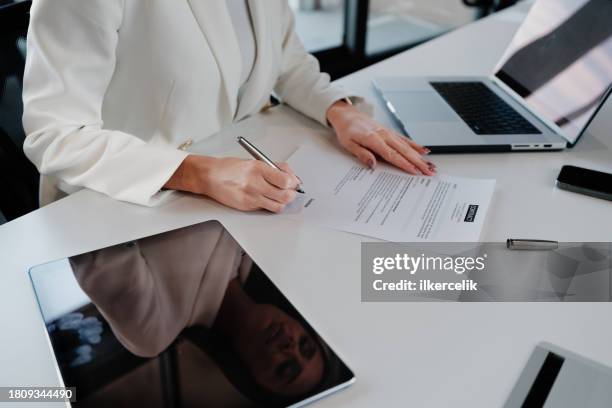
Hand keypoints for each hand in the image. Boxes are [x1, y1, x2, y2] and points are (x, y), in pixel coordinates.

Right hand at [165, 155, 299, 212]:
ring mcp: (251, 197)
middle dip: (292, 194)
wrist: (210, 176)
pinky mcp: (247, 206)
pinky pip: (266, 209)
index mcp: (258, 168)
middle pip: (285, 195)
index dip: (294, 183)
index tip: (295, 182)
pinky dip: (271, 205)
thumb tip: (290, 175)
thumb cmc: (229, 168)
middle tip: (291, 191)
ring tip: (281, 197)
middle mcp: (255, 183)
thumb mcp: (254, 161)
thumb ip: (273, 168)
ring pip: (278, 206)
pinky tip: (267, 199)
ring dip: (283, 202)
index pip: (286, 180)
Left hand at [326, 101, 435, 175]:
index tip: (415, 172)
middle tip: (430, 172)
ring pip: (407, 146)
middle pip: (404, 151)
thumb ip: (362, 154)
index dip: (404, 164)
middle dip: (418, 163)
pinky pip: (405, 140)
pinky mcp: (390, 132)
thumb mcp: (348, 144)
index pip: (392, 155)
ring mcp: (389, 133)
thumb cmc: (346, 131)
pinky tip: (424, 151)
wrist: (347, 116)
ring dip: (420, 157)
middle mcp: (384, 135)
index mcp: (374, 139)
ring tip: (431, 165)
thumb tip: (373, 165)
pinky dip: (415, 145)